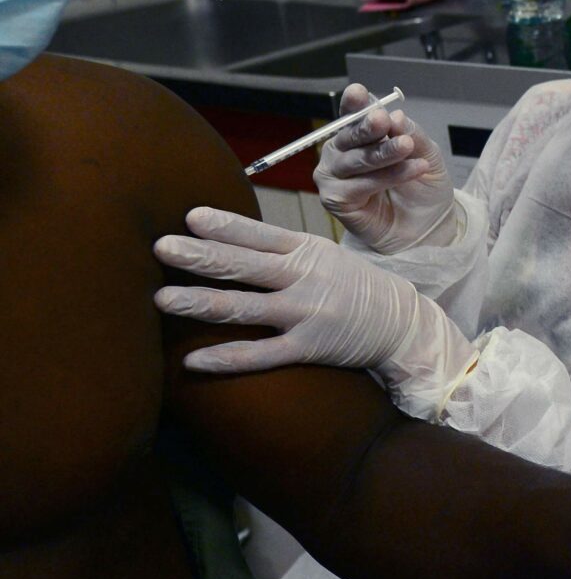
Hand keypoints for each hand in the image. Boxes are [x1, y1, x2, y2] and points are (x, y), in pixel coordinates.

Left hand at [154, 207, 471, 377]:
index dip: (225, 225)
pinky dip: (226, 358)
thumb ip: (279, 249)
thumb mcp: (322, 255)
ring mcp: (306, 314)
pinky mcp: (309, 347)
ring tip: (162, 299)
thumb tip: (224, 238)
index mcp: (307, 250)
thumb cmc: (351, 285)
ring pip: (245, 308)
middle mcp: (305, 278)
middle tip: (162, 247)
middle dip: (201, 255)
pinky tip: (192, 361)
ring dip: (201, 302)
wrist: (401, 322)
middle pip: (245, 266)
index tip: (189, 217)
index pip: (260, 234)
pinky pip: (261, 355)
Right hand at [316, 83, 455, 251]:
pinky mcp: (335, 199)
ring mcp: (334, 176)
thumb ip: (412, 134)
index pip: (352, 114)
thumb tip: (395, 116)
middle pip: (349, 135)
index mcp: (358, 136)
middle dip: (368, 127)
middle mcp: (341, 152)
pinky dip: (389, 176)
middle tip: (383, 120)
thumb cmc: (422, 188)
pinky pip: (361, 185)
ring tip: (407, 147)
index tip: (358, 92)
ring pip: (357, 160)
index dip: (354, 103)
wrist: (429, 226)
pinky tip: (413, 171)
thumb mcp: (426, 154)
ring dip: (384, 153)